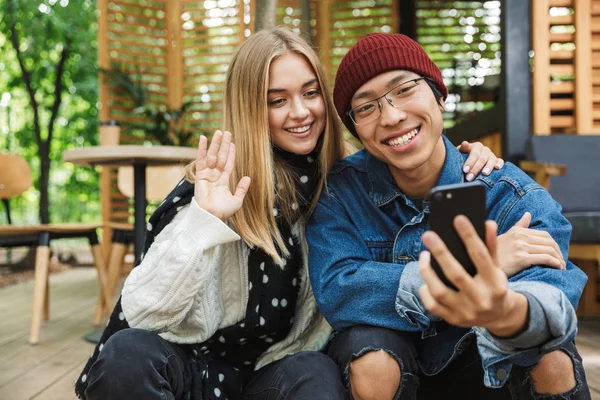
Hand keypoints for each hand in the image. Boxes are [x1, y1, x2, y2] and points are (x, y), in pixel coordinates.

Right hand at [194, 130, 250, 220]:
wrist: (211, 216)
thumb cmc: (223, 212)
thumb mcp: (237, 200)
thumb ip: (242, 189)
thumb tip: (248, 177)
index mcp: (224, 182)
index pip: (228, 164)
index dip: (230, 153)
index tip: (233, 143)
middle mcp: (215, 176)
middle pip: (220, 156)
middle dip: (223, 145)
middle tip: (226, 132)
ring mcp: (208, 174)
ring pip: (212, 155)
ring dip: (215, 143)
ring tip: (219, 132)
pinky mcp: (200, 175)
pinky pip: (201, 159)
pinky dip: (202, 148)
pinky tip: (203, 138)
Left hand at [419, 216, 527, 336]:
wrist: (498, 316)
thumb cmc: (494, 285)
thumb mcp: (497, 267)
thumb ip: (491, 246)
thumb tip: (487, 223)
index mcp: (495, 284)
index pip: (480, 256)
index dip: (469, 236)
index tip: (458, 219)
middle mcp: (481, 300)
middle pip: (456, 274)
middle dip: (440, 252)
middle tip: (428, 235)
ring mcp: (466, 312)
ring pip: (439, 291)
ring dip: (427, 271)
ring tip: (424, 255)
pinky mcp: (453, 320)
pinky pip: (432, 305)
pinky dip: (425, 291)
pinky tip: (424, 279)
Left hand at [457, 141, 503, 181]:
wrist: (468, 160)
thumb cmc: (463, 157)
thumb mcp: (460, 152)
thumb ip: (462, 148)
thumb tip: (465, 143)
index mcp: (476, 146)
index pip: (474, 154)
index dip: (470, 162)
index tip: (465, 170)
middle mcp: (485, 150)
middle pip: (482, 159)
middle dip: (475, 169)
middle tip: (469, 177)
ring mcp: (492, 155)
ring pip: (491, 160)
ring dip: (488, 167)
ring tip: (484, 174)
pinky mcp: (497, 161)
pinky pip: (500, 161)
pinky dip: (499, 164)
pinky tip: (497, 168)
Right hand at [496, 212, 565, 276]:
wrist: (484, 267)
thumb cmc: (495, 254)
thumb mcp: (506, 236)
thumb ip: (519, 226)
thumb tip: (528, 214)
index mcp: (517, 231)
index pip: (544, 235)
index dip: (554, 245)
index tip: (557, 254)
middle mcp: (520, 237)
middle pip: (549, 242)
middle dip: (559, 252)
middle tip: (562, 262)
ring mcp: (520, 247)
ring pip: (549, 250)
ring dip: (559, 259)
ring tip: (561, 267)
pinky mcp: (521, 259)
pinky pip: (545, 258)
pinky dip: (555, 263)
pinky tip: (558, 268)